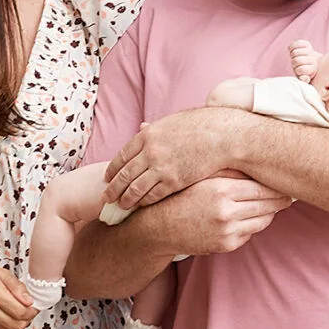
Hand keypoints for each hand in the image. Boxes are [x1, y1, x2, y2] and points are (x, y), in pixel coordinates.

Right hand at [0, 254, 37, 328]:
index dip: (32, 312)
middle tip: (26, 312)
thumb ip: (16, 287)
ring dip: (14, 324)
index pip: (21, 312)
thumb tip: (29, 301)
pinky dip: (0, 324)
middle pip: (15, 326)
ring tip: (13, 312)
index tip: (33, 308)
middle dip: (25, 320)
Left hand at [104, 107, 243, 210]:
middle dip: (112, 187)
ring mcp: (161, 167)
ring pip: (135, 188)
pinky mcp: (174, 181)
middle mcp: (150, 152)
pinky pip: (153, 195)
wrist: (223, 136)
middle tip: (105, 197)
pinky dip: (144, 202)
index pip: (122, 156)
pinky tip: (141, 206)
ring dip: (126, 199)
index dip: (112, 169)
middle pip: (124, 174)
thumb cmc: (201, 126)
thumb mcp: (172, 122)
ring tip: (121, 206)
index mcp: (147, 135)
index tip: (107, 177)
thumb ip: (154, 128)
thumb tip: (142, 127)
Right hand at [156, 172, 290, 255]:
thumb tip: (258, 160)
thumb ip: (229, 169)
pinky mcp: (226, 245)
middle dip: (281, 199)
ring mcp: (227, 231)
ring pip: (263, 220)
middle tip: (289, 192)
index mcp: (221, 189)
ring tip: (272, 203)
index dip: (276, 184)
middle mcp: (226, 211)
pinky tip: (248, 216)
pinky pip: (250, 233)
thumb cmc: (180, 194)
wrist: (158, 226)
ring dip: (269, 212)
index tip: (285, 180)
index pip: (262, 186)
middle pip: (268, 205)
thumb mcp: (201, 175)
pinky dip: (252, 224)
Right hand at [288, 38, 318, 82]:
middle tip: (296, 64)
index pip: (300, 70)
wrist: (314, 63)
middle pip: (296, 60)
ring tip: (295, 57)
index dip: (298, 70)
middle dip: (294, 63)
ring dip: (293, 55)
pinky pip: (298, 43)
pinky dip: (292, 46)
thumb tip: (304, 77)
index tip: (300, 70)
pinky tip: (292, 49)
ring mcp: (310, 51)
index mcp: (313, 69)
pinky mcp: (307, 45)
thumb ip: (304, 80)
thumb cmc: (306, 73)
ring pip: (295, 52)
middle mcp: (313, 59)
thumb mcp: (305, 78)